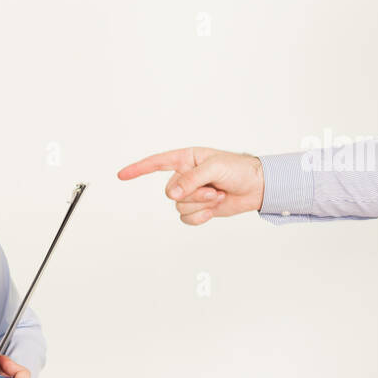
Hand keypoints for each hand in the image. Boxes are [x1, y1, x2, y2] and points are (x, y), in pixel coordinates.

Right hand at [117, 147, 264, 224]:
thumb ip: (191, 179)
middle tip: (214, 188)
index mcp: (187, 159)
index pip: (157, 163)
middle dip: (194, 193)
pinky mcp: (199, 208)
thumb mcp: (215, 167)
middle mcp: (186, 176)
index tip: (122, 175)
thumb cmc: (238, 169)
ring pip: (180, 206)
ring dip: (201, 204)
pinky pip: (188, 218)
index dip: (138, 169)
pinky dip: (201, 217)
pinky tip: (213, 209)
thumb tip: (172, 194)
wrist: (256, 187)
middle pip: (171, 191)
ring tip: (218, 195)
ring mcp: (192, 193)